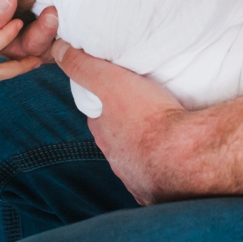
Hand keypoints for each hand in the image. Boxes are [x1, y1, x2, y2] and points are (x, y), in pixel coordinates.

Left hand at [53, 41, 186, 204]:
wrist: (184, 154)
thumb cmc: (147, 116)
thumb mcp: (109, 81)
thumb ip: (83, 65)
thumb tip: (58, 50)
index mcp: (103, 134)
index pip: (98, 116)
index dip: (105, 103)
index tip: (118, 92)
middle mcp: (116, 159)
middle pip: (117, 138)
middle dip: (126, 126)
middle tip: (144, 109)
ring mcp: (138, 177)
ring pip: (138, 158)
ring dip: (146, 147)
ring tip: (163, 131)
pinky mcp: (160, 191)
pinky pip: (159, 176)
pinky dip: (163, 166)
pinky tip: (174, 157)